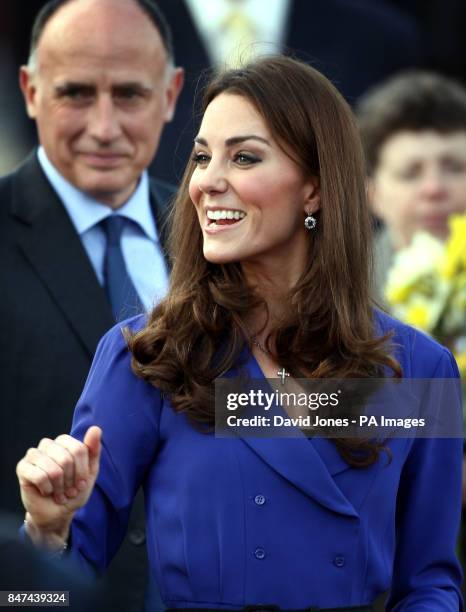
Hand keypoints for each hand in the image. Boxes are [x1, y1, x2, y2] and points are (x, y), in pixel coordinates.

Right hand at [16, 426, 101, 543]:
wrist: (57, 513)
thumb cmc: (74, 490)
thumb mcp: (90, 472)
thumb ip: (93, 450)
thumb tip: (95, 428)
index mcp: (65, 442)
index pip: (79, 449)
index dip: (82, 471)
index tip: (82, 483)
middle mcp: (48, 444)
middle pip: (66, 459)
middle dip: (71, 481)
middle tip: (69, 491)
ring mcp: (34, 455)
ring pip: (53, 469)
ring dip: (59, 487)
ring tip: (59, 493)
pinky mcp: (22, 468)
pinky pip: (40, 476)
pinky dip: (47, 489)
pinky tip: (46, 492)